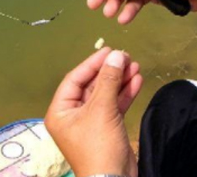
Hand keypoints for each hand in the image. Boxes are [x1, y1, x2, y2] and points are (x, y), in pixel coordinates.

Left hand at [45, 48, 142, 176]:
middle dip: (109, 71)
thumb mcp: (102, 110)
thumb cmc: (99, 146)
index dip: (92, 63)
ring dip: (119, 80)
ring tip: (135, 65)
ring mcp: (90, 122)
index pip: (75, 79)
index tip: (110, 50)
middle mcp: (72, 115)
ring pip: (104, 94)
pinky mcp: (107, 128)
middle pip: (91, 85)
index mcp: (60, 111)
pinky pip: (114, 105)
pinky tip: (136, 80)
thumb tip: (116, 55)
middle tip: (126, 56)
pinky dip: (124, 94)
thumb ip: (108, 80)